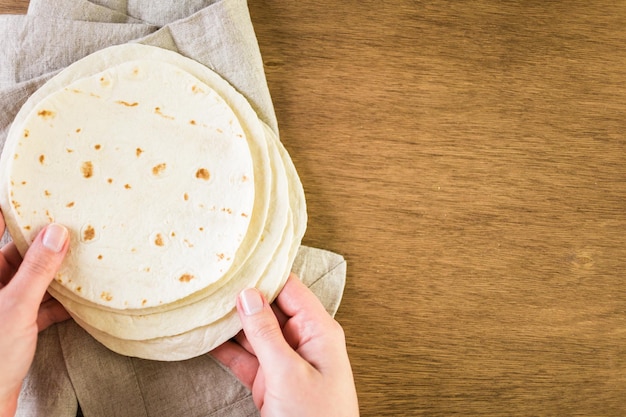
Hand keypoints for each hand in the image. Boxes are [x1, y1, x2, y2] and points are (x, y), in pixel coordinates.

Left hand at [0, 221, 69, 416]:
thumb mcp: (16, 307)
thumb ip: (36, 270)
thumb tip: (55, 233)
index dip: (11, 211)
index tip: (35, 194)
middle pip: (18, 254)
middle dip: (45, 244)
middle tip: (72, 228)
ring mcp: (4, 306)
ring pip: (33, 279)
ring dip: (56, 275)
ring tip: (83, 261)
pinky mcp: (16, 325)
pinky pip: (41, 303)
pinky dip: (59, 302)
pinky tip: (80, 301)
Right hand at [212, 273, 358, 416]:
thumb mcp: (288, 373)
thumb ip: (266, 333)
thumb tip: (248, 295)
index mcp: (318, 330)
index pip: (290, 288)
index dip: (264, 272)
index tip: (235, 258)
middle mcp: (303, 340)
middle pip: (269, 307)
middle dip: (242, 295)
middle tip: (210, 279)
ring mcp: (285, 361)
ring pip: (253, 332)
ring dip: (230, 322)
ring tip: (201, 304)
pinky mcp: (270, 380)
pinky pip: (245, 357)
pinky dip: (226, 349)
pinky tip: (205, 337)